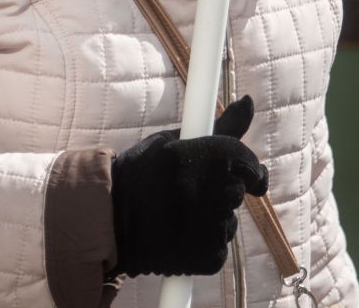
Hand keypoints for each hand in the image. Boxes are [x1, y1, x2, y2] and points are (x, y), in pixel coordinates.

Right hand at [109, 95, 269, 277]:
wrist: (107, 222)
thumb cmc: (140, 174)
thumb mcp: (174, 141)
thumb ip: (221, 127)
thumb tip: (248, 101)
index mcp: (202, 157)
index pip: (247, 161)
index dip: (251, 169)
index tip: (249, 176)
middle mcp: (209, 191)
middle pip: (237, 192)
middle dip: (222, 192)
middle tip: (190, 193)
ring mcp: (209, 227)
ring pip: (228, 222)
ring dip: (213, 219)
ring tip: (177, 215)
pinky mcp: (208, 258)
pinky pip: (218, 248)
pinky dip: (204, 245)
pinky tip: (178, 235)